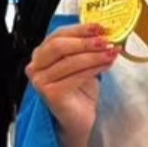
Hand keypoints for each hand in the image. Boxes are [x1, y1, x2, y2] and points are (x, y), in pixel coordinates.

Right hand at [27, 23, 117, 144]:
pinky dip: (93, 69)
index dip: (80, 29)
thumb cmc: (80, 92)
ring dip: (94, 56)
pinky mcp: (50, 93)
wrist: (79, 119)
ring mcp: (40, 81)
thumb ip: (86, 47)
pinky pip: (75, 76)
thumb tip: (104, 32)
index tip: (100, 27)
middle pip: (60, 46)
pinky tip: (107, 65)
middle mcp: (35, 66)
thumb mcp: (83, 63)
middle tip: (106, 40)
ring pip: (69, 61)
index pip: (58, 35)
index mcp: (41, 54)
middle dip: (85, 41)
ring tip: (112, 52)